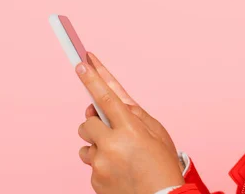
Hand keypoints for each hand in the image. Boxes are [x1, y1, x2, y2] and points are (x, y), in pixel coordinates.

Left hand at [76, 52, 184, 193]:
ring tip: (119, 156)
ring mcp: (101, 165)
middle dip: (94, 122)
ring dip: (97, 146)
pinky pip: (91, 165)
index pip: (105, 97)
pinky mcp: (95, 181)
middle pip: (86, 122)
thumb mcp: (158, 134)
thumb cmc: (163, 165)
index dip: (92, 78)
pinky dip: (102, 164)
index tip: (81, 64)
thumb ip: (135, 115)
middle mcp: (111, 146)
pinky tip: (119, 171)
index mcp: (130, 129)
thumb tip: (115, 102)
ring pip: (86, 145)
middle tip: (109, 129)